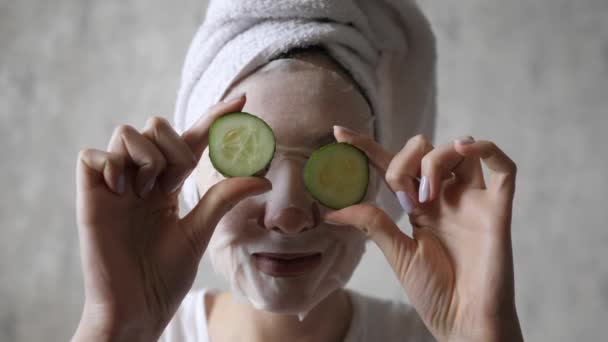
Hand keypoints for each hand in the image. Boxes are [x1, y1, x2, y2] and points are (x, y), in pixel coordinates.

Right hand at [72, 95, 271, 341]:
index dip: (214, 118)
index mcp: (168, 185)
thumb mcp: (199, 232)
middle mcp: (142, 178)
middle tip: (175, 181)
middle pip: (156, 125)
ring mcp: (115, 185)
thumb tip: (262, 178)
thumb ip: (222, 199)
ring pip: (127, 132)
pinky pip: (93, 155)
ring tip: (147, 192)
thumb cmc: (165, 276)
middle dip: (174, 146)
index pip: (192, 140)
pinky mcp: (90, 195)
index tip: (242, 102)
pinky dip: (110, 165)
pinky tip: (123, 192)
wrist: (136, 308)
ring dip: (146, 156)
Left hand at [324, 127, 522, 341]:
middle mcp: (445, 198)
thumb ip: (372, 224)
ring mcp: (472, 201)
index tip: (339, 133)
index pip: (392, 167)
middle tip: (404, 197)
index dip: (367, 147)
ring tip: (426, 195)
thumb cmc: (434, 293)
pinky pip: (503, 168)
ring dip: (436, 160)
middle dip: (406, 160)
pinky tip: (465, 148)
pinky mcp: (498, 210)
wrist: (464, 322)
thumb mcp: (398, 254)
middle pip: (425, 150)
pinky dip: (486, 149)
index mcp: (420, 207)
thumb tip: (331, 210)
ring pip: (458, 151)